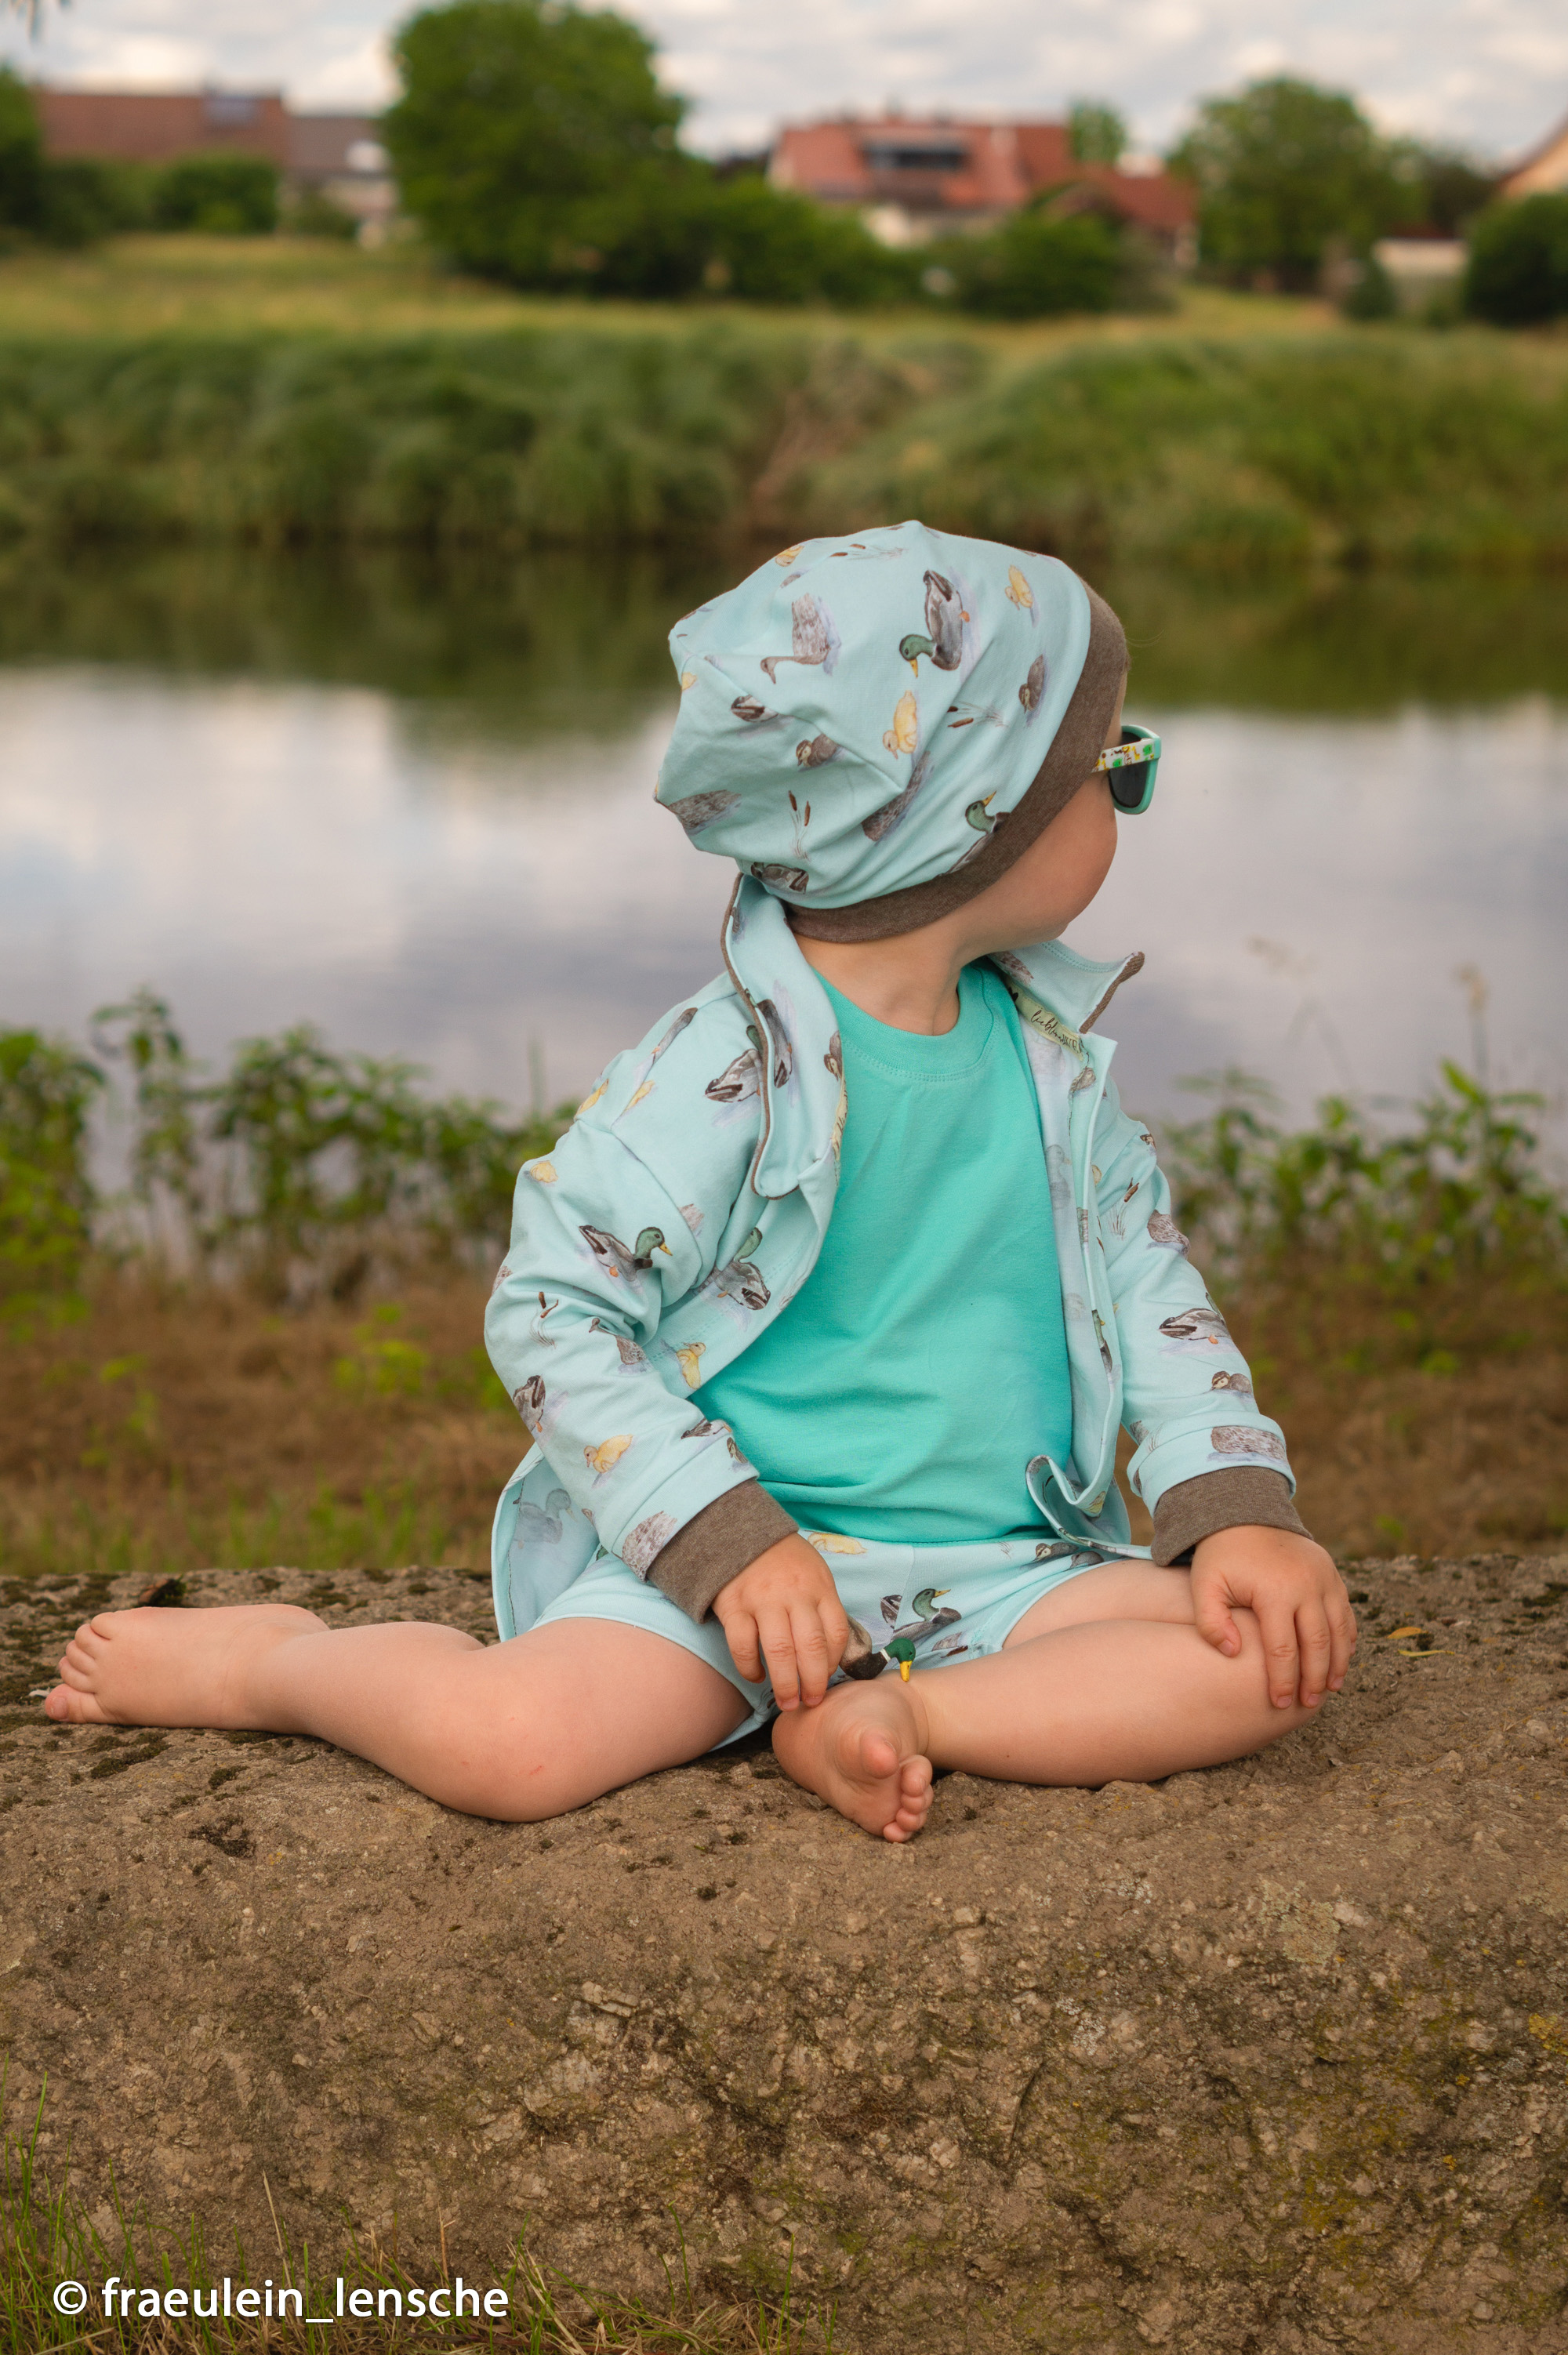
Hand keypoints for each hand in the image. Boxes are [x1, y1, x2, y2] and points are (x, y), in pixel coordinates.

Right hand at [712, 1535, 850, 1711]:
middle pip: (811, 1648)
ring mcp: (762, 1600)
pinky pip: (743, 1647)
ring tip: (788, 1703)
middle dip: (813, 1683)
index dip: (834, 1663)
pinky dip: (750, 1669)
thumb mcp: (814, 1573)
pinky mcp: (733, 1606)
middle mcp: (794, 1594)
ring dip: (785, 1685)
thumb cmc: (783, 1561)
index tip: (826, 1679)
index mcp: (819, 1586)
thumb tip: (831, 1655)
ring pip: (779, 1652)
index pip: (837, 1632)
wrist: (739, 1531)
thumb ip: (823, 1608)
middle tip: (811, 1702)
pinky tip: (757, 1676)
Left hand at [1190, 1526, 1356, 1710]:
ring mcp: (1323, 1578)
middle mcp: (1306, 1585)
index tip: (1280, 1704)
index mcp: (1274, 1591)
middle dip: (1315, 1679)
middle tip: (1309, 1704)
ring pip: (1339, 1631)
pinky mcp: (1331, 1573)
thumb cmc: (1221, 1556)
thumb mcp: (1204, 1584)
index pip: (1283, 1649)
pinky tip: (1341, 1659)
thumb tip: (1233, 1654)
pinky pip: (1345, 1612)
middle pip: (1317, 1644)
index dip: (1283, 1681)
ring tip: (1330, 1690)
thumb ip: (1211, 1622)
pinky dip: (1346, 1638)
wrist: (1244, 1513)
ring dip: (1337, 1664)